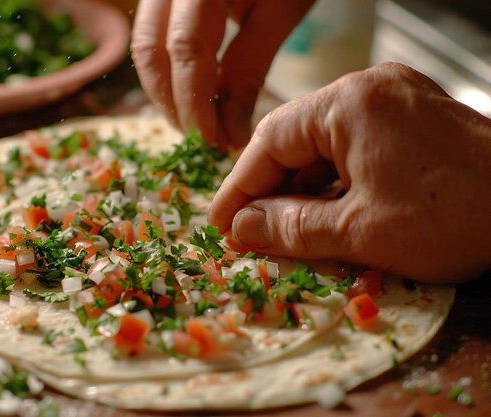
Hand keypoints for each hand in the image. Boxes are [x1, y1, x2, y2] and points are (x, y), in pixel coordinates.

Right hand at [131, 0, 314, 148]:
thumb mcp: (278, 13)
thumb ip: (249, 70)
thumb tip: (229, 132)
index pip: (186, 51)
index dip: (195, 104)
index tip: (213, 142)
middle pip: (150, 52)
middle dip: (172, 104)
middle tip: (200, 141)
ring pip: (143, 47)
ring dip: (164, 93)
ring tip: (194, 124)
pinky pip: (152, 38)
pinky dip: (168, 72)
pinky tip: (189, 96)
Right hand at [209, 62, 490, 282]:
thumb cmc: (455, 216)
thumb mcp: (361, 231)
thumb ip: (291, 227)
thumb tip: (241, 228)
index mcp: (349, 104)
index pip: (269, 140)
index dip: (239, 185)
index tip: (220, 222)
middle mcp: (369, 90)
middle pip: (295, 138)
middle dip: (270, 188)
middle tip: (250, 231)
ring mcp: (394, 101)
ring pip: (324, 145)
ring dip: (302, 188)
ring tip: (286, 231)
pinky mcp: (413, 119)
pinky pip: (355, 147)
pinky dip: (335, 181)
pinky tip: (327, 214)